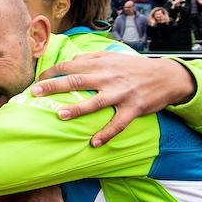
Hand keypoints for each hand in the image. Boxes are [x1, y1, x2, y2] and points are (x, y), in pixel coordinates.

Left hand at [29, 51, 195, 145]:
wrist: (167, 76)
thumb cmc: (134, 68)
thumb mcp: (113, 58)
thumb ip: (91, 59)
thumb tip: (70, 60)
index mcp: (102, 64)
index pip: (71, 66)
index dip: (52, 72)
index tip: (37, 80)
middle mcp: (109, 77)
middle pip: (77, 81)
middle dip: (54, 86)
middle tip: (35, 92)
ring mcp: (121, 93)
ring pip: (96, 102)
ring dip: (78, 109)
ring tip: (61, 115)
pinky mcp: (134, 108)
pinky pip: (118, 124)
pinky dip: (106, 134)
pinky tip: (94, 143)